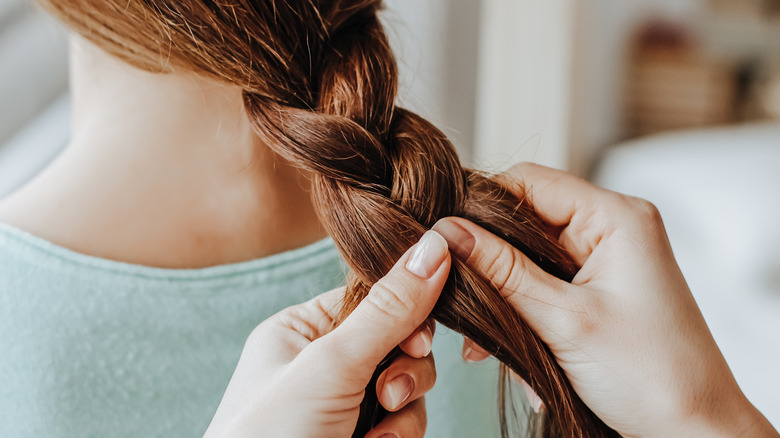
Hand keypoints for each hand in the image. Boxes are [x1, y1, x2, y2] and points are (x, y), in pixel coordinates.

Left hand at [204, 231, 450, 437]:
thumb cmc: (270, 437)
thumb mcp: (330, 366)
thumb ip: (387, 311)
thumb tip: (434, 248)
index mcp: (300, 331)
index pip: (370, 298)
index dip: (402, 312)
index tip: (416, 337)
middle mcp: (322, 364)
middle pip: (397, 343)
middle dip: (404, 371)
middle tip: (389, 393)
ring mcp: (342, 404)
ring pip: (408, 386)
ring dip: (404, 410)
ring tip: (378, 432)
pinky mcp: (361, 435)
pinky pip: (403, 423)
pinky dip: (398, 437)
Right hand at [433, 163, 777, 437]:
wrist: (695, 432)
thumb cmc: (651, 376)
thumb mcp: (563, 320)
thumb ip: (501, 271)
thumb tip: (448, 232)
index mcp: (616, 217)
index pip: (529, 183)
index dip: (480, 205)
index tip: (443, 238)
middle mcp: (612, 228)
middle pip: (525, 220)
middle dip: (489, 261)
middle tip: (456, 295)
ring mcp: (607, 258)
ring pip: (529, 256)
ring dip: (503, 294)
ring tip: (482, 341)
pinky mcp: (600, 287)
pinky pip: (545, 283)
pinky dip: (522, 310)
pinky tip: (507, 349)